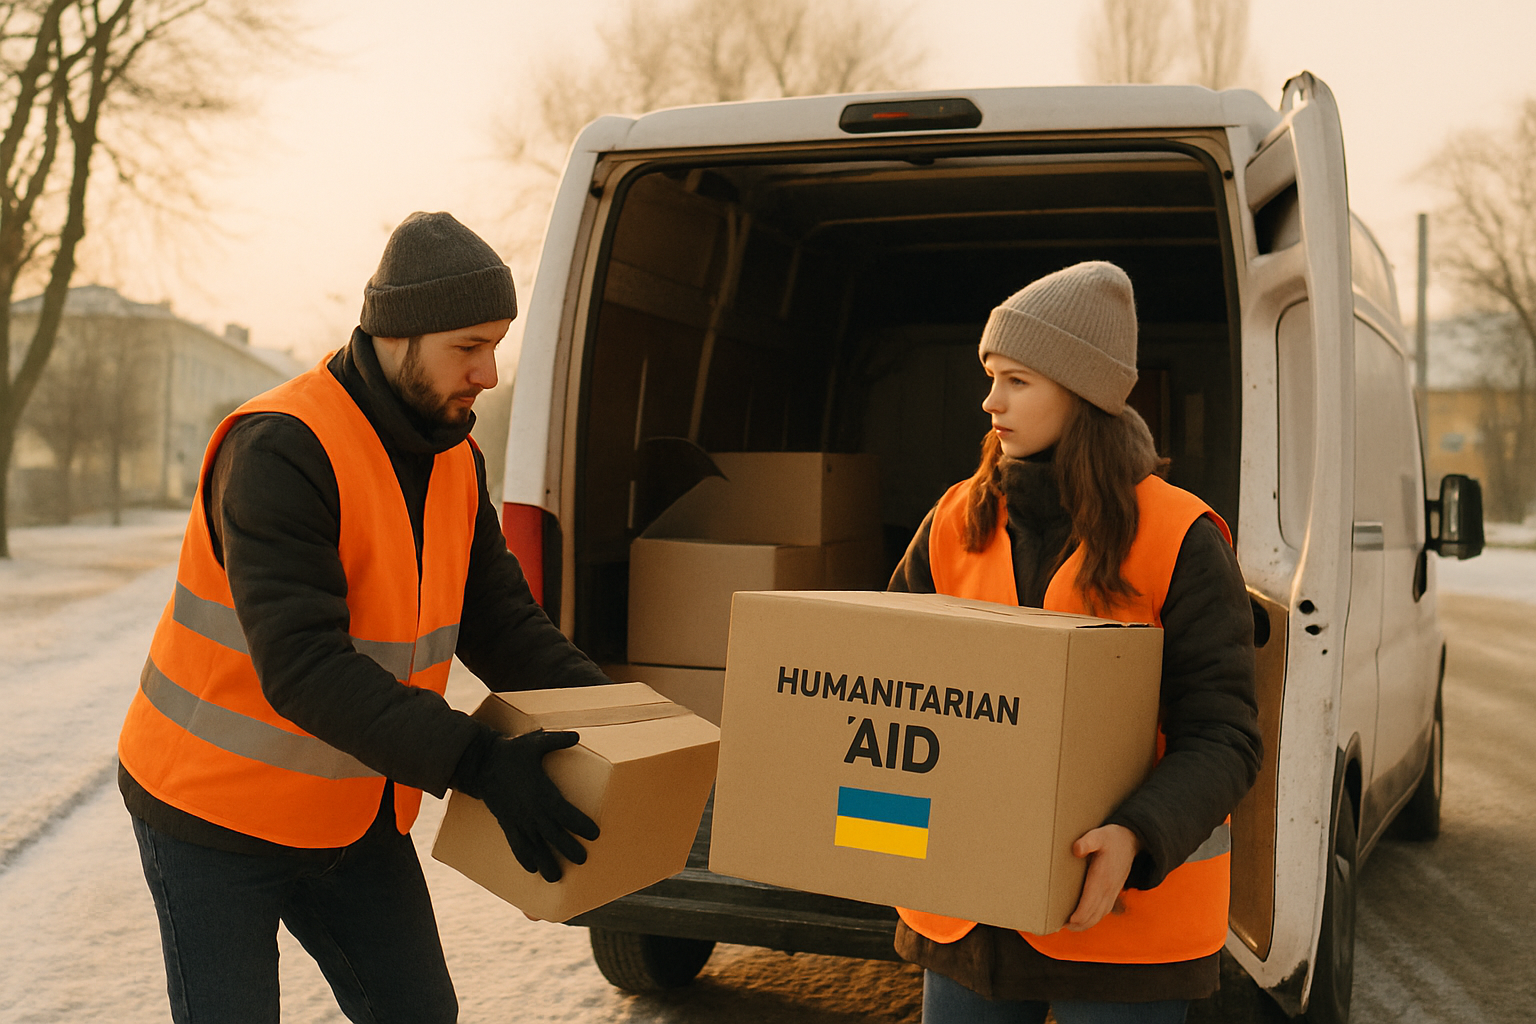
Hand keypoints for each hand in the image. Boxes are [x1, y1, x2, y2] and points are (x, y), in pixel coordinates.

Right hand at [475, 730, 599, 882]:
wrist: (480, 764)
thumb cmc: (511, 752)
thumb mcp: (534, 742)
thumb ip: (555, 740)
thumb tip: (576, 736)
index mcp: (541, 792)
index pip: (565, 812)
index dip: (579, 824)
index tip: (594, 834)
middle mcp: (531, 810)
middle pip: (553, 834)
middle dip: (568, 848)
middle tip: (583, 860)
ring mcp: (518, 819)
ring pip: (534, 845)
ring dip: (545, 862)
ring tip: (556, 878)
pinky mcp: (507, 822)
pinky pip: (516, 844)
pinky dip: (523, 858)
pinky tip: (531, 869)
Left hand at [1065, 824, 1139, 931]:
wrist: (1130, 840)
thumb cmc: (1111, 838)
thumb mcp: (1098, 835)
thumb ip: (1087, 842)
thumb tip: (1075, 850)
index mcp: (1102, 878)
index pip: (1090, 903)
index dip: (1078, 915)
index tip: (1066, 921)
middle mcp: (1108, 889)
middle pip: (1093, 914)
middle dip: (1078, 924)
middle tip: (1061, 925)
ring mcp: (1112, 892)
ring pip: (1099, 915)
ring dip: (1085, 924)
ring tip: (1070, 926)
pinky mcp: (1113, 892)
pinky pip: (1104, 911)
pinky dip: (1093, 918)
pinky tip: (1084, 920)